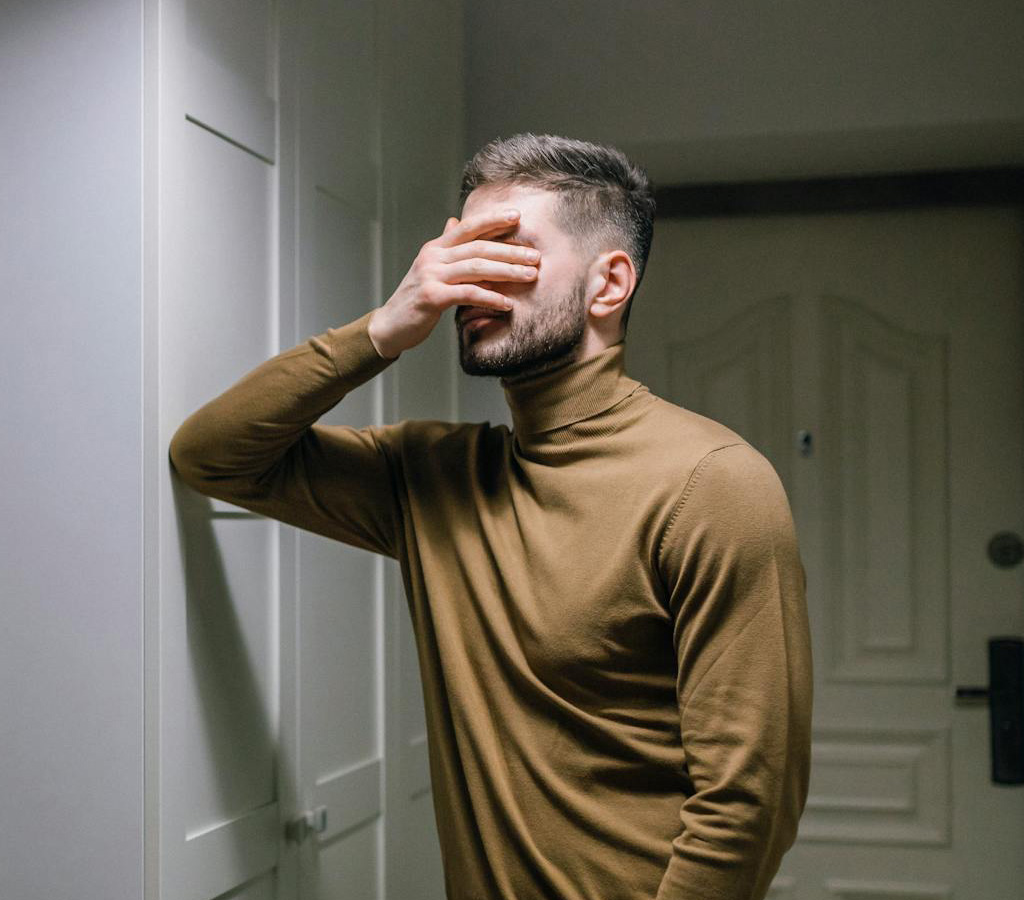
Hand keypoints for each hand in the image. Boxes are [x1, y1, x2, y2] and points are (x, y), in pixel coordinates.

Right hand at [366, 207, 539, 357]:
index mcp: (436, 247)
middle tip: (535, 256)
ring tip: (530, 276)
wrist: (390, 325)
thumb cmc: (416, 298)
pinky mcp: (432, 297)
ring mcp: (431, 275)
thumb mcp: (430, 268)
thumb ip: (446, 246)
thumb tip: (455, 221)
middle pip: (478, 247)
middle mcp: (433, 256)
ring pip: (476, 267)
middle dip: (510, 250)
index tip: (518, 216)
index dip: (493, 219)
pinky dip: (490, 297)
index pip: (469, 226)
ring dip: (507, 271)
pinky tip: (507, 303)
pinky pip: (468, 294)